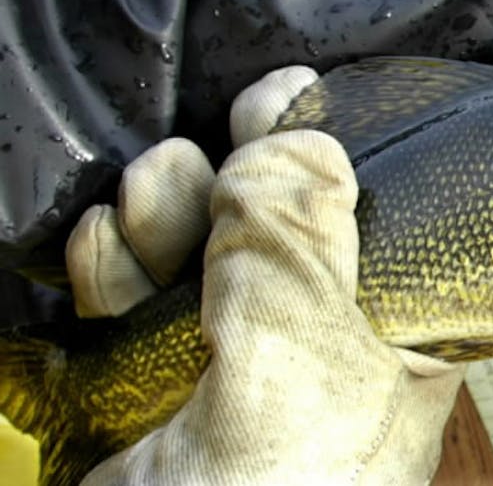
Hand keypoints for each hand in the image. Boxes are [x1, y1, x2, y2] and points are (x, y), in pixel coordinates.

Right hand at [67, 67, 462, 483]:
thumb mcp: (296, 376)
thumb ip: (293, 256)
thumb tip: (298, 139)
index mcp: (390, 344)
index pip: (375, 219)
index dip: (330, 151)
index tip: (287, 98)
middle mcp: (319, 350)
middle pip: (278, 226)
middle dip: (229, 178)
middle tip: (196, 158)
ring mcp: (234, 372)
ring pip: (200, 257)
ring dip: (163, 215)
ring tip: (140, 203)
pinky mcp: (157, 394)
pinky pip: (136, 307)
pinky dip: (113, 269)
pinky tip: (100, 253)